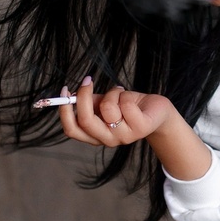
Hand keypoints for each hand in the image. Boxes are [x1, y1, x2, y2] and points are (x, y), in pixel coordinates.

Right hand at [58, 76, 175, 147]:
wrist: (155, 110)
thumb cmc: (127, 106)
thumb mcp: (105, 103)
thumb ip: (89, 102)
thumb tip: (72, 94)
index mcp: (95, 136)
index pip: (71, 130)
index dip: (64, 111)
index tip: (65, 90)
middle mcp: (108, 140)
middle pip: (86, 121)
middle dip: (84, 97)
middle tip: (87, 80)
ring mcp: (124, 137)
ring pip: (108, 108)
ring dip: (112, 93)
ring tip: (120, 94)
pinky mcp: (140, 128)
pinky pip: (125, 105)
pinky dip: (125, 95)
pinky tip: (132, 99)